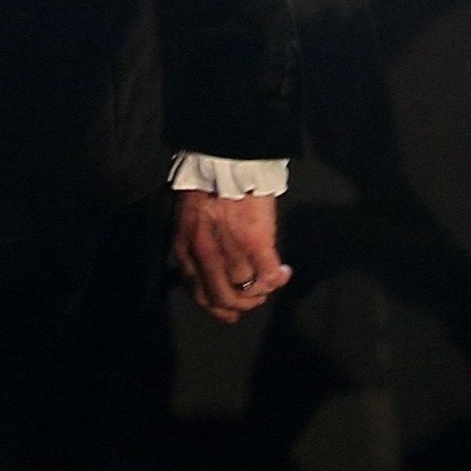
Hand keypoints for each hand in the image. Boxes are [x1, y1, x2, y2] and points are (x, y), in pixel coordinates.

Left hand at [171, 189, 289, 322]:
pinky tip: (284, 272)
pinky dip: (278, 279)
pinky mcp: (255, 243)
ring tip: (272, 280)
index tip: (231, 310)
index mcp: (185, 250)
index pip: (198, 293)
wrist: (225, 161)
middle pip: (223, 298)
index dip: (217, 306)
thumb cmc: (207, 184)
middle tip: (255, 299)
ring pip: (248, 290)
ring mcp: (230, 251)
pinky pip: (268, 275)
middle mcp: (205, 256)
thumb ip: (194, 244)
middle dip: (242, 305)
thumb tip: (208, 267)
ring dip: (262, 291)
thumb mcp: (188, 219)